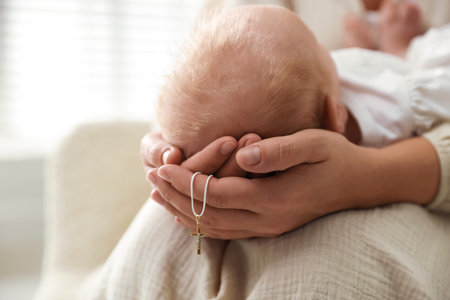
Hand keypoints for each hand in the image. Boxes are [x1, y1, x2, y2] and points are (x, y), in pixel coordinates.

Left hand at [149, 129, 379, 238]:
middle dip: (176, 196)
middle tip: (151, 179)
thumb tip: (243, 153)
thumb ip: (278, 150)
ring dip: (183, 211)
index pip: (216, 194)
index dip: (186, 181)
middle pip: (208, 214)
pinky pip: (226, 231)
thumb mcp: (313, 144)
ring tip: (158, 195)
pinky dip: (201, 221)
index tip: (161, 167)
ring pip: (214, 227)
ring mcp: (268, 227)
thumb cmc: (335, 157)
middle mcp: (267, 219)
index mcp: (274, 198)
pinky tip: (186, 212)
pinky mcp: (269, 226)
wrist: (358, 183)